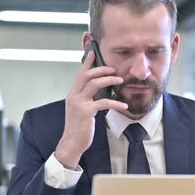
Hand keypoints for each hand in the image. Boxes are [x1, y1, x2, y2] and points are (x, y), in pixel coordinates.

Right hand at [54, 51, 127, 167]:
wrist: (72, 143)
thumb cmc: (79, 127)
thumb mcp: (80, 110)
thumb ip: (86, 99)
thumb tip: (99, 90)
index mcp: (73, 94)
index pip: (79, 74)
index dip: (87, 63)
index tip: (93, 52)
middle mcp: (74, 96)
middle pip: (87, 75)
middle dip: (102, 69)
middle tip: (114, 69)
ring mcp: (79, 103)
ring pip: (94, 84)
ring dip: (109, 80)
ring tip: (120, 81)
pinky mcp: (85, 112)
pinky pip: (103, 102)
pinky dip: (115, 102)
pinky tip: (123, 105)